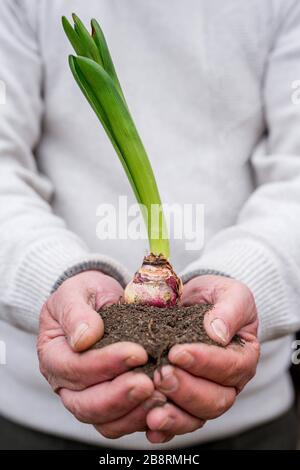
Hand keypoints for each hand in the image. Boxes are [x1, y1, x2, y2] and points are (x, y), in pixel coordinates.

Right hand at [38, 270, 163, 438]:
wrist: (100, 301)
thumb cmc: (86, 295)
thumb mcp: (76, 291)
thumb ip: (76, 312)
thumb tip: (84, 338)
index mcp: (53, 355)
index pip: (74, 368)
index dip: (104, 364)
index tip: (136, 353)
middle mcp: (66, 384)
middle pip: (86, 405)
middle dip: (119, 396)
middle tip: (149, 384)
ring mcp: (87, 398)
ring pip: (105, 422)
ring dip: (133, 412)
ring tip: (160, 396)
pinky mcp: (111, 405)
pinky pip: (123, 423)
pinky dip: (143, 418)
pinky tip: (164, 404)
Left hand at [146, 275, 259, 442]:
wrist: (194, 301)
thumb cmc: (216, 297)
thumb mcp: (230, 293)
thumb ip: (229, 310)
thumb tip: (217, 332)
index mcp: (243, 356)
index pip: (230, 367)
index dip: (205, 363)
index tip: (177, 352)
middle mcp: (228, 383)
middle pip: (216, 399)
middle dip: (187, 390)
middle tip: (160, 375)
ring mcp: (206, 395)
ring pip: (197, 416)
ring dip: (174, 415)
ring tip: (151, 408)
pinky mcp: (184, 402)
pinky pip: (178, 422)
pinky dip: (164, 430)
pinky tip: (149, 428)